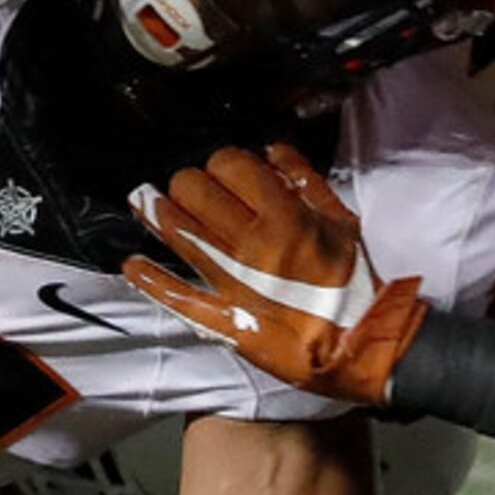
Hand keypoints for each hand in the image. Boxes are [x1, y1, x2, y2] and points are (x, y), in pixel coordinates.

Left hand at [121, 143, 426, 403]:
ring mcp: (235, 282)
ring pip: (181, 233)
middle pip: (196, 192)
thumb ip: (308, 182)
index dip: (221, 162)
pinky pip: (179, 295)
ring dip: (157, 214)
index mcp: (286, 216)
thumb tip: (274, 150)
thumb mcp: (341, 222)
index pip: (232, 166)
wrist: (362, 344)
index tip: (221, 169)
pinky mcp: (225, 319)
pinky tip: (132, 263)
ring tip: (145, 202)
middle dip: (188, 183)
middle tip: (187, 187)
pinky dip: (151, 279)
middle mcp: (254, 244)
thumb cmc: (355, 283)